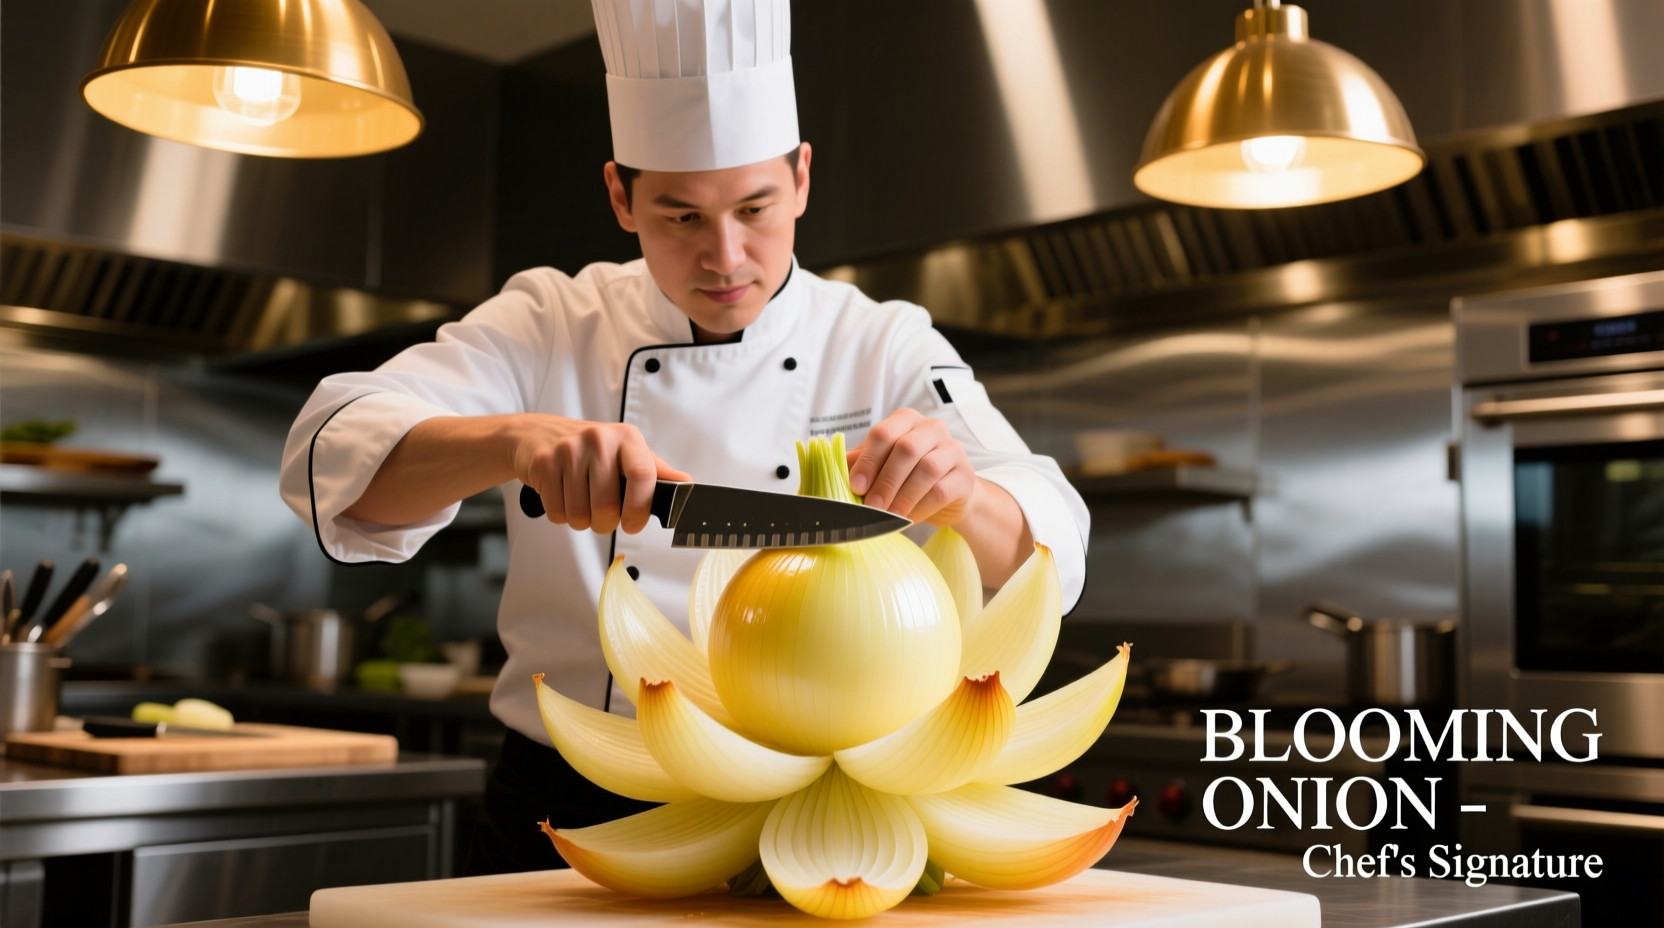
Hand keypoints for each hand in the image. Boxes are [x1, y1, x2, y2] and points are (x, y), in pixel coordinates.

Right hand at [511, 416, 689, 534]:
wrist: (537, 435)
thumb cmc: (589, 449)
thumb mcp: (626, 452)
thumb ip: (656, 471)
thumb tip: (687, 486)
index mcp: (626, 437)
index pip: (642, 475)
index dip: (640, 508)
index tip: (633, 524)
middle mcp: (598, 439)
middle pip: (608, 505)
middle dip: (606, 524)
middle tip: (604, 517)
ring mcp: (568, 451)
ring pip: (581, 514)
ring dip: (583, 522)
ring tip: (582, 504)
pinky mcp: (543, 464)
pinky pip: (557, 512)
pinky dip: (562, 516)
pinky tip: (563, 497)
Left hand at [846, 408, 976, 525]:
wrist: (948, 495)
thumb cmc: (908, 476)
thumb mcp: (881, 466)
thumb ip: (859, 463)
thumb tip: (829, 470)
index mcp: (905, 420)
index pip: (884, 433)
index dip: (868, 460)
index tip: (855, 486)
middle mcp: (931, 428)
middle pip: (907, 449)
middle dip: (886, 481)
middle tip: (871, 506)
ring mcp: (953, 449)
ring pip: (927, 469)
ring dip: (903, 496)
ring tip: (889, 516)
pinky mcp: (965, 475)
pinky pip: (942, 490)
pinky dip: (921, 507)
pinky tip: (908, 518)